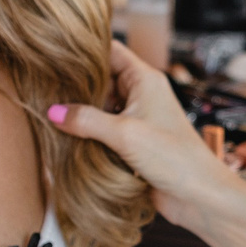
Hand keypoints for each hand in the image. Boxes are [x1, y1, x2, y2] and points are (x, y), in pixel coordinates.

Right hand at [49, 44, 244, 231]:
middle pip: (103, 78)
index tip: (56, 55)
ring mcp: (139, 118)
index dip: (85, 51)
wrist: (199, 195)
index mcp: (145, 79)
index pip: (111, 51)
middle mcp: (142, 94)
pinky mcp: (135, 141)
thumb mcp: (125, 134)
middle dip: (78, 85)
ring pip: (103, 105)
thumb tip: (53, 112)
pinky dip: (90, 131)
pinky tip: (68, 135)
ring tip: (51, 112)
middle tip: (46, 89)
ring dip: (82, 111)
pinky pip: (106, 129)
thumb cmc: (174, 157)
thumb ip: (87, 120)